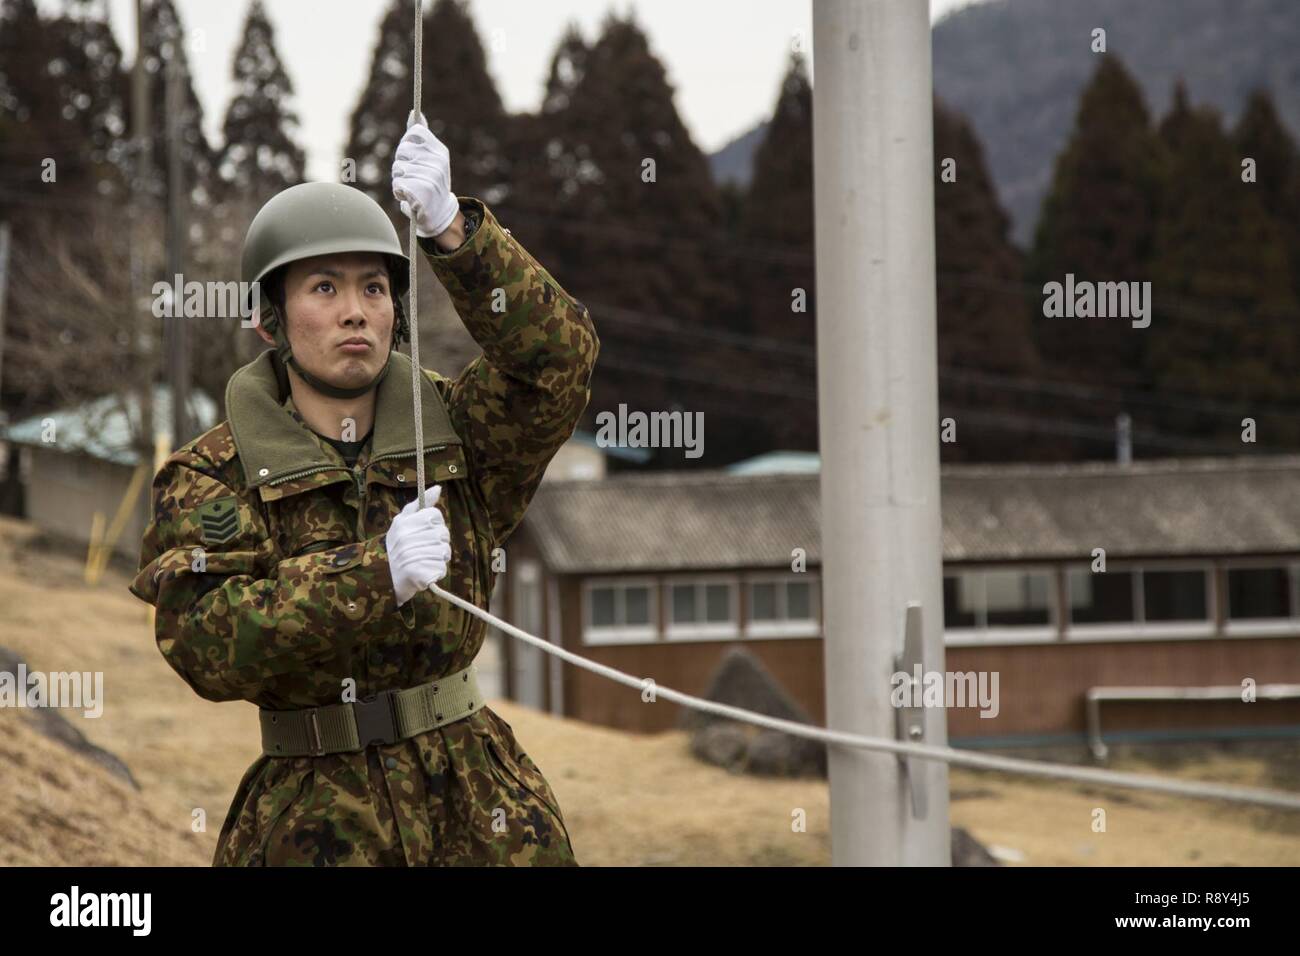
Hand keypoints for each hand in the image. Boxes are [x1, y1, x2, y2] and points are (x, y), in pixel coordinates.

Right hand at [385, 484, 451, 606]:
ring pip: (444, 551)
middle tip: (425, 549)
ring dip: (439, 558)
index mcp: (403, 523)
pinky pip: (441, 568)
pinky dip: (437, 572)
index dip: (435, 524)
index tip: (426, 531)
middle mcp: (406, 538)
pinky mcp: (418, 574)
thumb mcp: (403, 522)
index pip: (435, 515)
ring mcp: (412, 556)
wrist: (386, 579)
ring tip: (425, 560)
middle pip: (442, 533)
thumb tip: (438, 488)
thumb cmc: (397, 548)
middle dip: (439, 542)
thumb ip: (421, 504)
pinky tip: (425, 572)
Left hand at [392, 120, 458, 238]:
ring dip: (399, 180)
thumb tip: (413, 113)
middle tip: (413, 176)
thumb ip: (421, 138)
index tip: (411, 157)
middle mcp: (438, 162)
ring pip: (398, 168)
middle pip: (402, 150)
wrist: (440, 214)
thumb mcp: (429, 158)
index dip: (406, 143)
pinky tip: (410, 198)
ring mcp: (431, 176)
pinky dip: (399, 192)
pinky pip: (397, 184)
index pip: (414, 133)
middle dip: (400, 164)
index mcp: (440, 151)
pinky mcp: (422, 191)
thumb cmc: (429, 183)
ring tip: (412, 188)